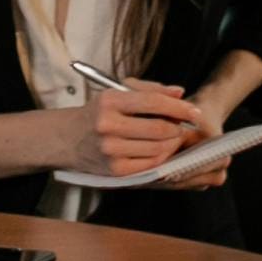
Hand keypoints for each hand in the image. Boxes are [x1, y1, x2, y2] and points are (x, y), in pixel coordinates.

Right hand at [89, 80, 220, 182]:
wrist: (67, 139)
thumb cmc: (98, 112)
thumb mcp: (117, 93)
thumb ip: (150, 89)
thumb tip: (180, 92)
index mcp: (110, 101)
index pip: (153, 102)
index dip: (178, 107)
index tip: (194, 111)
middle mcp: (108, 125)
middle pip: (159, 128)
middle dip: (179, 128)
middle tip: (184, 126)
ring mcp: (111, 150)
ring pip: (158, 148)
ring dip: (173, 144)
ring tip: (174, 138)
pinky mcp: (116, 170)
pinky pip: (151, 164)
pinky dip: (162, 157)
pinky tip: (162, 151)